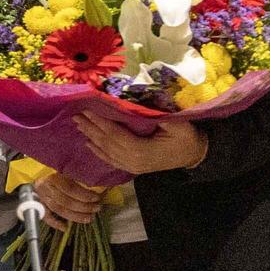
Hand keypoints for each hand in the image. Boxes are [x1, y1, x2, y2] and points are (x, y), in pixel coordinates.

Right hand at [34, 172, 104, 224]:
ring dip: (75, 216)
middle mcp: (45, 187)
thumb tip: (100, 186)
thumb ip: (79, 177)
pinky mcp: (39, 205)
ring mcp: (41, 197)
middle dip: (83, 207)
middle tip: (96, 208)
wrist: (38, 173)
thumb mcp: (67, 170)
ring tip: (89, 218)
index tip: (97, 198)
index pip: (70, 188)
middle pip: (65, 201)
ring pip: (59, 209)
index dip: (84, 195)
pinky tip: (65, 227)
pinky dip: (55, 223)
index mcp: (52, 177)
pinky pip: (46, 217)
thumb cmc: (57, 171)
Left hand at [75, 110, 207, 175]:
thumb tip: (136, 102)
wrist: (195, 155)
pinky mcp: (132, 168)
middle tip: (75, 115)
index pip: (114, 134)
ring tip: (78, 125)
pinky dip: (98, 151)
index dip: (99, 122)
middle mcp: (132, 161)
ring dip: (91, 137)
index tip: (86, 110)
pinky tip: (88, 143)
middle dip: (90, 128)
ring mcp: (132, 166)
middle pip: (106, 143)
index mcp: (141, 150)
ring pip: (106, 151)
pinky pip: (111, 160)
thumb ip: (157, 115)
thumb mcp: (177, 123)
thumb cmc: (187, 136)